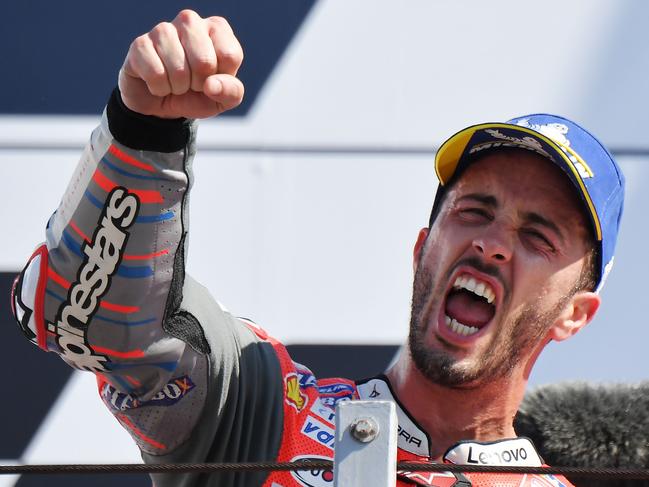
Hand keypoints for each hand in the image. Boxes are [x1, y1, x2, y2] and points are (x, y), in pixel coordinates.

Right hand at [118, 10, 243, 118]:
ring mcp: (163, 29)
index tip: (212, 79)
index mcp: (217, 29)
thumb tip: (212, 85)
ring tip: (175, 83)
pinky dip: (159, 88)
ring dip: (178, 87)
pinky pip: (155, 74)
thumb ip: (231, 92)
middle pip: (204, 61)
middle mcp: (190, 21)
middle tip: (192, 84)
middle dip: (198, 84)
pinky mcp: (140, 44)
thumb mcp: (222, 99)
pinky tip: (157, 82)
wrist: (161, 102)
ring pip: (178, 69)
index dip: (221, 78)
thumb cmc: (198, 94)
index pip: (229, 55)